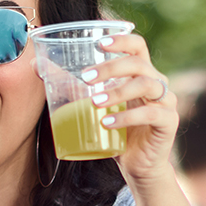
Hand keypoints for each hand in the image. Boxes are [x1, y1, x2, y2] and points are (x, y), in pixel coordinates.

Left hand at [85, 31, 176, 189]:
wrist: (139, 165)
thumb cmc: (117, 132)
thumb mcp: (94, 105)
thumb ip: (72, 86)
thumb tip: (36, 66)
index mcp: (141, 73)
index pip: (138, 46)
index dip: (122, 40)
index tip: (99, 43)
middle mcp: (157, 83)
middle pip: (139, 63)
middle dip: (111, 67)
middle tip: (86, 77)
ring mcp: (166, 101)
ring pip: (146, 85)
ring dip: (118, 91)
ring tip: (95, 102)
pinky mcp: (169, 122)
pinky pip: (151, 113)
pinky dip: (127, 117)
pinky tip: (107, 123)